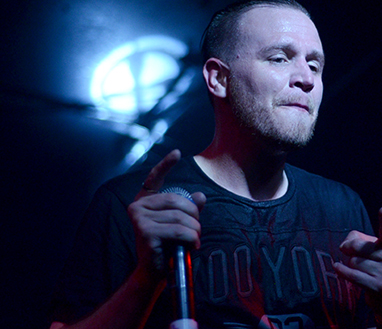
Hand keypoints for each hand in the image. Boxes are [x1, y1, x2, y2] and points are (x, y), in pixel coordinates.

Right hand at [127, 150, 205, 280]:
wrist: (154, 272)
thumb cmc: (166, 246)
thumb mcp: (179, 223)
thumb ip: (188, 209)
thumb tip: (200, 196)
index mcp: (144, 202)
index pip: (154, 179)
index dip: (166, 165)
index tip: (176, 153)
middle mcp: (137, 207)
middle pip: (178, 201)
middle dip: (194, 216)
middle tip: (197, 230)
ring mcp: (139, 219)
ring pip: (181, 217)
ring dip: (194, 230)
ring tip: (194, 240)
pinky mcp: (145, 232)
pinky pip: (179, 230)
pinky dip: (191, 238)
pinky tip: (191, 246)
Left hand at [334, 206, 381, 325]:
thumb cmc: (378, 266)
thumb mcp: (373, 249)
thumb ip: (357, 239)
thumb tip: (344, 245)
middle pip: (358, 246)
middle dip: (349, 249)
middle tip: (350, 252)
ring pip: (353, 261)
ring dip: (351, 265)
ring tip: (361, 270)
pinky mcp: (377, 286)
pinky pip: (352, 274)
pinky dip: (342, 271)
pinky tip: (337, 267)